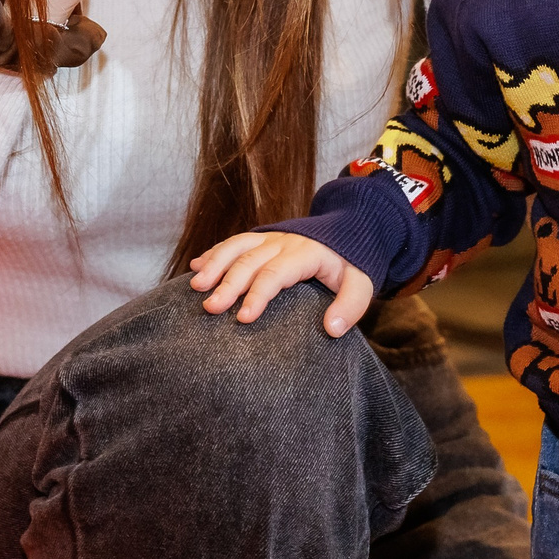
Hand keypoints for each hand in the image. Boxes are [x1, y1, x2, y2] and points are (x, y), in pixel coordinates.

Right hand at [189, 231, 375, 336]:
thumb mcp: (362, 283)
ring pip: (237, 247)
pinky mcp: (262, 238)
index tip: (243, 318)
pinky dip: (214, 253)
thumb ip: (352, 305)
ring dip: (214, 264)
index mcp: (306, 253)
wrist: (352, 230)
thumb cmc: (353, 264)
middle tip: (210, 308)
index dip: (258, 295)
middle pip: (250, 261)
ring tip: (196, 286)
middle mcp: (284, 242)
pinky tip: (196, 267)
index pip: (276, 273)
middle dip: (228, 284)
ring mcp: (271, 238)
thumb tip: (333, 329)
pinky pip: (235, 242)